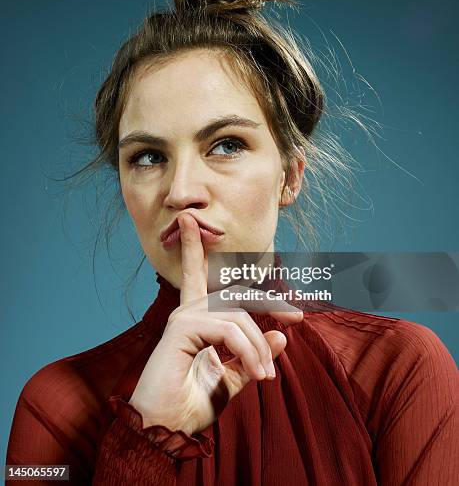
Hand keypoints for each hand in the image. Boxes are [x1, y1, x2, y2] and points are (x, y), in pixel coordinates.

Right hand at [128, 212, 303, 435]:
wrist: (164, 431)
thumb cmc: (190, 406)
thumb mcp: (231, 380)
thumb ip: (252, 357)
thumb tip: (282, 336)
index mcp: (196, 320)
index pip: (199, 276)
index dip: (197, 249)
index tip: (194, 223)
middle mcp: (188, 312)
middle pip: (235, 293)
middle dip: (268, 300)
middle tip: (298, 316)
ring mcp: (183, 317)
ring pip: (238, 315)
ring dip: (259, 345)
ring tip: (267, 375)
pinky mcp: (181, 328)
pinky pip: (229, 329)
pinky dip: (249, 350)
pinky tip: (257, 374)